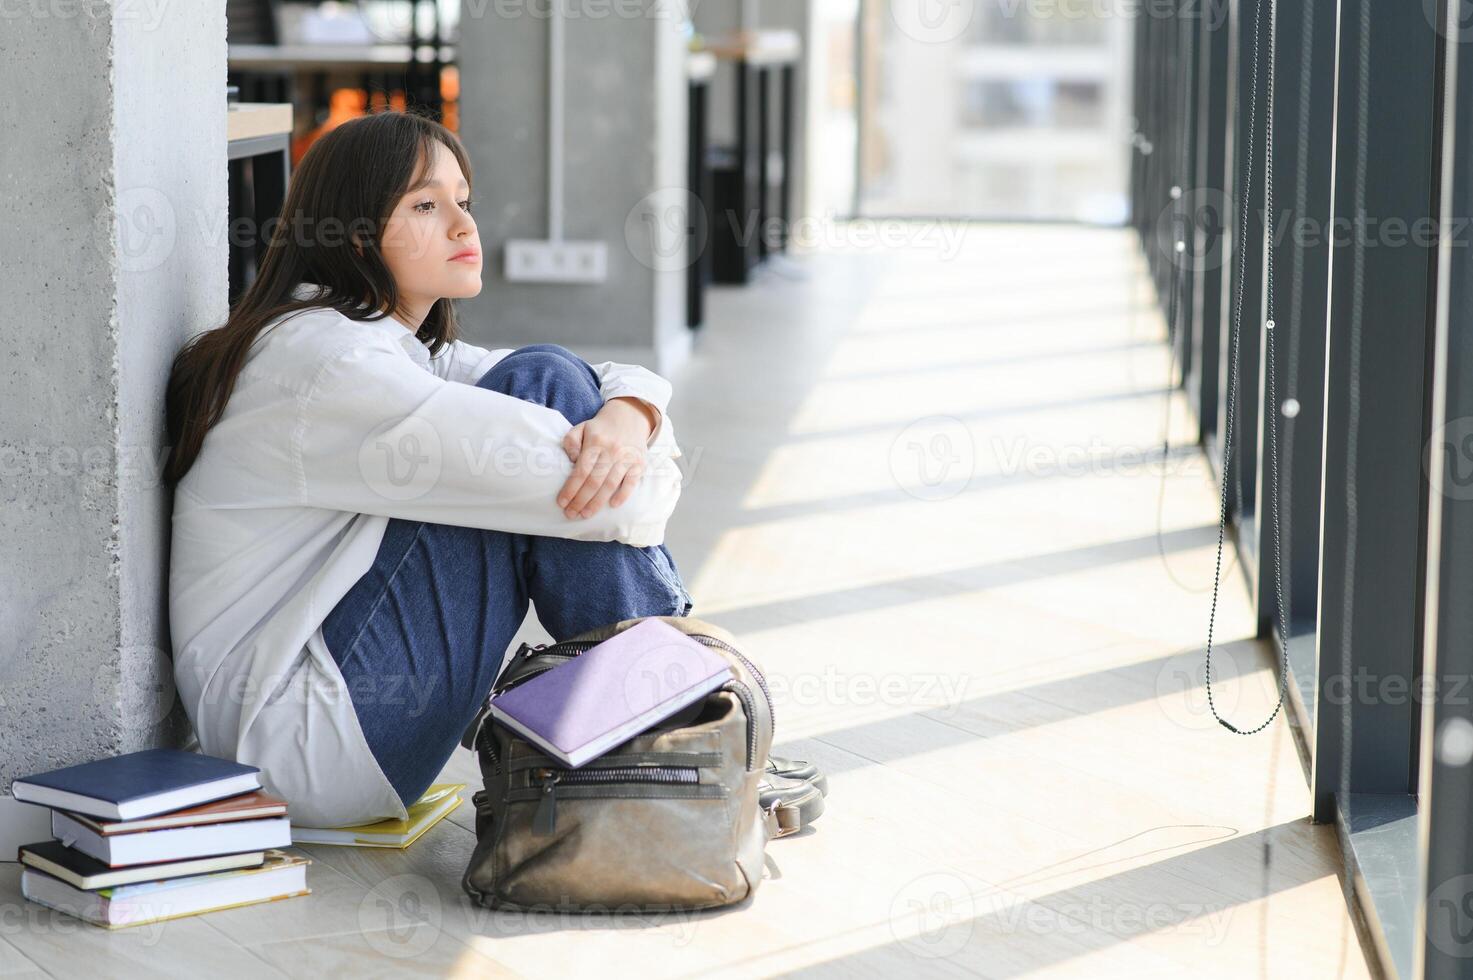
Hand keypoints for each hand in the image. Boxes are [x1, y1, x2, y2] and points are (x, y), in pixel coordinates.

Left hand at [557, 398, 655, 519]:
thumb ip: (571, 442)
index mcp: (595, 442)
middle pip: (594, 481)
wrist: (629, 416)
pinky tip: (612, 505)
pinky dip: (622, 495)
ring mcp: (627, 458)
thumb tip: (571, 461)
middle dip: (580, 501)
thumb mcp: (581, 428)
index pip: (581, 471)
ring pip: (610, 485)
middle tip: (570, 514)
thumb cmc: (601, 428)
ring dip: (597, 503)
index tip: (562, 502)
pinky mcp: (639, 464)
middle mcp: (612, 450)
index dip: (570, 489)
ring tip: (585, 514)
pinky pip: (631, 483)